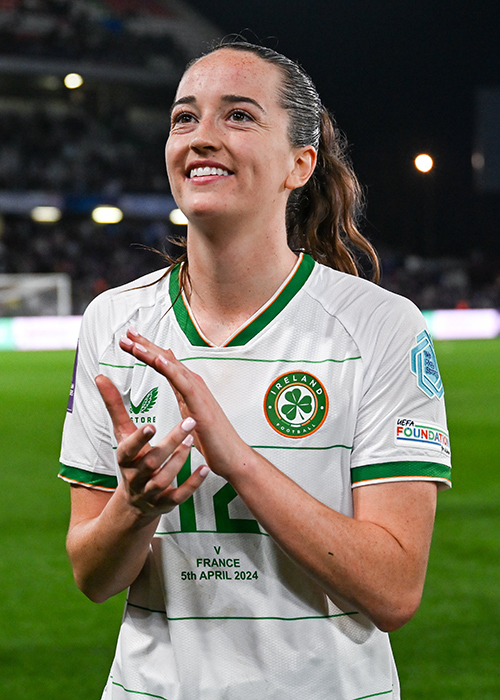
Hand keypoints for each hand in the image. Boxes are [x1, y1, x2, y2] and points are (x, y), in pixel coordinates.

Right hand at [95, 374, 208, 516]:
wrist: (134, 502)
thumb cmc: (131, 458)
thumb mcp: (122, 434)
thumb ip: (114, 406)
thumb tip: (100, 376)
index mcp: (125, 459)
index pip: (128, 450)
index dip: (139, 439)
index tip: (152, 425)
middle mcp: (136, 477)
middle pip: (151, 462)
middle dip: (169, 444)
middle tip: (189, 422)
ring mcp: (151, 492)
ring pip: (164, 479)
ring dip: (180, 461)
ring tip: (192, 440)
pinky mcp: (167, 503)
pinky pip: (180, 496)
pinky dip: (192, 484)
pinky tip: (205, 469)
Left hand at [118, 328, 253, 478]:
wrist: (231, 457)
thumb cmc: (213, 438)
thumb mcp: (191, 411)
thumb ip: (183, 393)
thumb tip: (174, 380)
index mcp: (188, 387)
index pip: (164, 363)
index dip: (147, 349)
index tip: (130, 338)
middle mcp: (193, 384)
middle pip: (166, 359)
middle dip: (145, 344)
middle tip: (126, 332)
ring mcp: (198, 392)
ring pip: (172, 366)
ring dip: (152, 353)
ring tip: (134, 342)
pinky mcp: (201, 404)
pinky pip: (183, 383)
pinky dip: (171, 369)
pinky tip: (158, 359)